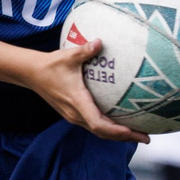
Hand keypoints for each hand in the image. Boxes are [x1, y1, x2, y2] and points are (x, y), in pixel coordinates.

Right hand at [27, 38, 148, 143]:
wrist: (32, 74)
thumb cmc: (51, 65)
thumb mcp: (68, 56)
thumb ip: (85, 50)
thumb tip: (100, 41)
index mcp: (77, 102)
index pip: (98, 123)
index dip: (116, 130)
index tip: (132, 131)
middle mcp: (76, 114)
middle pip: (103, 133)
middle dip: (125, 137)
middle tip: (147, 137)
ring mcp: (74, 116)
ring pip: (99, 131)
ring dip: (118, 135)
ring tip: (139, 134)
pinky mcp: (73, 114)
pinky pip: (94, 125)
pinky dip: (109, 129)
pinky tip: (122, 125)